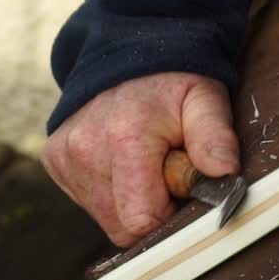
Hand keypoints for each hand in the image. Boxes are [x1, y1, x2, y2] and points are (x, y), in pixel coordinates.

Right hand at [42, 73, 239, 246]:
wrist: (125, 52)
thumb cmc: (172, 81)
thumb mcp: (205, 98)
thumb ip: (215, 136)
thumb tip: (225, 171)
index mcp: (124, 139)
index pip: (142, 221)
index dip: (168, 216)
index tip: (180, 188)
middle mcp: (84, 151)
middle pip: (122, 227)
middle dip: (149, 209)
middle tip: (164, 171)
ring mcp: (64, 158)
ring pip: (105, 218)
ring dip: (129, 200)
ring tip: (144, 161)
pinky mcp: (54, 161)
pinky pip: (88, 202)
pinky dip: (109, 190)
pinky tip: (121, 160)